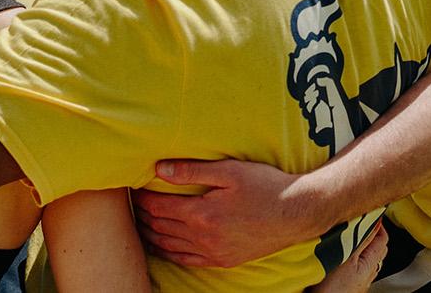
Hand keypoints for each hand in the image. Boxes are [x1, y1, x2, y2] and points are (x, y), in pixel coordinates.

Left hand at [133, 159, 331, 267]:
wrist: (296, 213)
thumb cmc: (265, 186)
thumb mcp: (230, 171)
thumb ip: (192, 171)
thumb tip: (159, 170)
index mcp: (202, 213)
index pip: (159, 206)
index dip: (143, 197)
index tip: (135, 187)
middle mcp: (203, 237)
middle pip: (160, 226)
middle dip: (144, 214)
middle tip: (134, 202)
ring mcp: (213, 252)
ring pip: (169, 245)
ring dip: (151, 233)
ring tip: (141, 221)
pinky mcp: (223, 260)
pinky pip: (186, 260)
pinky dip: (168, 252)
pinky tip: (161, 245)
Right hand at [305, 227, 388, 292]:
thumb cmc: (332, 288)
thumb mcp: (347, 257)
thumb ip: (361, 239)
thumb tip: (373, 222)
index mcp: (371, 263)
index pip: (382, 238)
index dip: (378, 224)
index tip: (370, 213)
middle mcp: (368, 272)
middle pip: (377, 247)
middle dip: (372, 233)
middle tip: (361, 221)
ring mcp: (360, 278)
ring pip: (367, 256)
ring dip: (362, 244)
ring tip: (352, 235)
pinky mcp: (350, 283)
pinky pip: (358, 264)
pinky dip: (355, 255)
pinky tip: (343, 253)